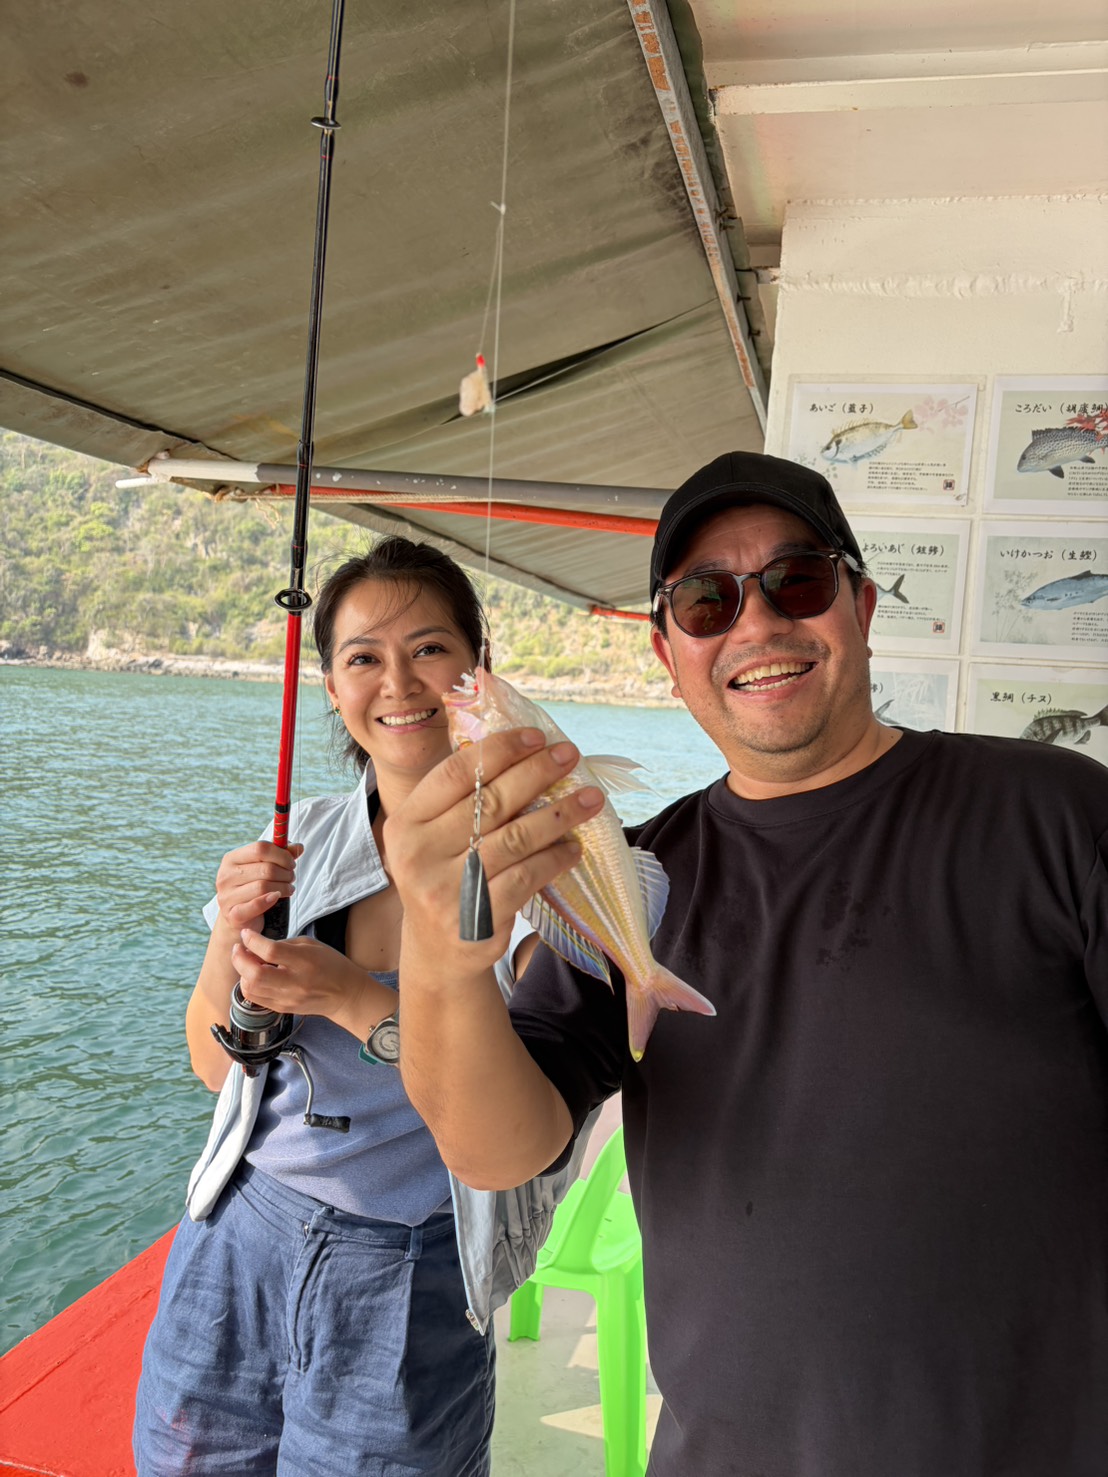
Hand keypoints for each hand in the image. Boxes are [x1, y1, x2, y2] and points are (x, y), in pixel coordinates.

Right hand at [213, 840, 303, 934]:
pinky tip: (277, 897)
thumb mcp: (264, 868)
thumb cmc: (252, 888)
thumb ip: (280, 856)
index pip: (260, 848)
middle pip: (265, 868)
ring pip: (263, 886)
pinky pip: (256, 905)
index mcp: (231, 859)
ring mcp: (227, 896)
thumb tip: (298, 847)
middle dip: (285, 873)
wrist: (237, 918)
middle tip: (291, 878)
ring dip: (283, 887)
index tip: (291, 863)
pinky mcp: (233, 914)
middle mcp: (225, 876)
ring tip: (288, 888)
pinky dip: (270, 900)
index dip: (281, 854)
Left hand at [232, 929, 377, 1037]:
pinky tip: (252, 976)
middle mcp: (295, 983)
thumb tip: (259, 945)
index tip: (246, 934)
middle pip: (256, 974)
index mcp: (305, 962)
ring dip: (242, 973)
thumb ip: (284, 944)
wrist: (346, 995)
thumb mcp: (312, 945)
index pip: (271, 951)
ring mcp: (287, 999)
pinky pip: (256, 999)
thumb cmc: (332, 965)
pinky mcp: (283, 1009)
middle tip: (239, 948)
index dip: (252, 941)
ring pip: (251, 989)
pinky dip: (248, 985)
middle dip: (240, 959)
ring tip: (246, 962)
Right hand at [384, 727, 603, 971]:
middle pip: (489, 801)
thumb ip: (460, 800)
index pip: (455, 774)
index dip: (499, 750)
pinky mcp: (476, 920)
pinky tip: (574, 847)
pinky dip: (554, 859)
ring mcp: (446, 889)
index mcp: (406, 823)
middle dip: (536, 772)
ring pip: (515, 838)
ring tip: (590, 798)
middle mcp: (419, 854)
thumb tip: (522, 750)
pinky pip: (526, 877)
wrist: (437, 953)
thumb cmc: (445, 878)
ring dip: (558, 814)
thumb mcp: (432, 838)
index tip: (535, 736)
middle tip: (570, 755)